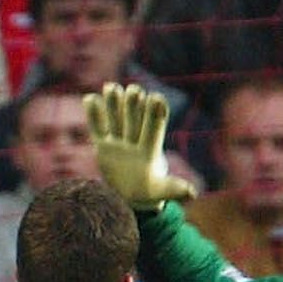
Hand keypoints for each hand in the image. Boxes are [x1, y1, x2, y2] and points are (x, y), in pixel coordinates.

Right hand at [84, 82, 190, 208]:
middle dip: (134, 106)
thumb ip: (174, 189)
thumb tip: (192, 193)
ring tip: (111, 86)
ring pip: (116, 120)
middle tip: (135, 89)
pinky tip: (90, 97)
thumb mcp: (161, 192)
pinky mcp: (103, 146)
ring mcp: (118, 143)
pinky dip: (93, 115)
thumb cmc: (150, 193)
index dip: (155, 116)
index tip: (156, 98)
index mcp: (150, 152)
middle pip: (134, 121)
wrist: (132, 194)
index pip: (153, 131)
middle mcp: (135, 143)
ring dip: (114, 104)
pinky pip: (97, 128)